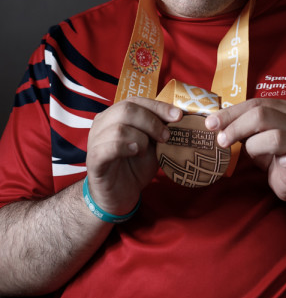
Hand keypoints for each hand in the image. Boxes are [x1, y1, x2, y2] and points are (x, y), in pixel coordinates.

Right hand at [86, 98, 181, 215]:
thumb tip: (178, 117)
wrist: (120, 196)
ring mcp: (95, 141)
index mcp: (116, 115)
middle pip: (126, 109)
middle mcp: (102, 123)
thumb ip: (160, 130)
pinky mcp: (94, 161)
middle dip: (151, 121)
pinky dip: (126, 147)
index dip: (158, 106)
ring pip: (118, 128)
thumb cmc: (136, 166)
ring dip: (141, 137)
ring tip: (147, 150)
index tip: (178, 116)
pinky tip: (135, 152)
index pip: (136, 101)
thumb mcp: (153, 144)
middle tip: (165, 136)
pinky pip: (107, 147)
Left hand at [205, 99, 285, 203]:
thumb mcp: (255, 136)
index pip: (254, 104)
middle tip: (221, 140)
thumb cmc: (274, 154)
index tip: (211, 123)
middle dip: (236, 127)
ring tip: (250, 155)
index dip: (230, 113)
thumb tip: (214, 121)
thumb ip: (241, 125)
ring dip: (254, 147)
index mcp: (283, 108)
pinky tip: (280, 163)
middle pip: (261, 115)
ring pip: (275, 137)